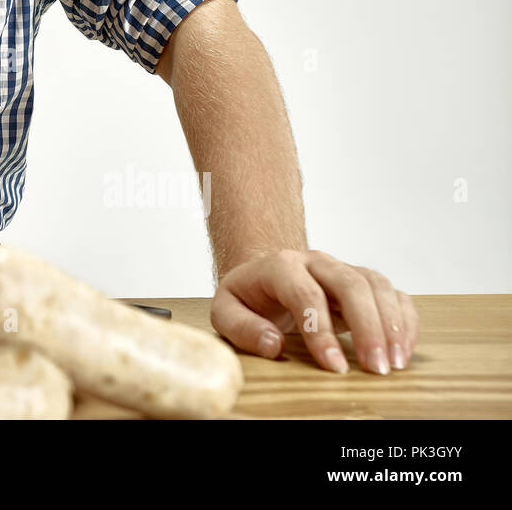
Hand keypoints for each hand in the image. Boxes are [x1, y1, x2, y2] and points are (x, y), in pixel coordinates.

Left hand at [210, 248, 417, 374]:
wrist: (264, 275)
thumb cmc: (248, 297)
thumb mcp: (226, 310)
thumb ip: (242, 327)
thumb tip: (272, 345)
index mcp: (280, 265)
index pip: (305, 293)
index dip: (321, 331)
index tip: (335, 366)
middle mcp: (316, 261)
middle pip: (350, 284)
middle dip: (368, 327)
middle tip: (376, 368)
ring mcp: (342, 269)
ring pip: (376, 285)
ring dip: (392, 324)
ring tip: (395, 364)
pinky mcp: (363, 282)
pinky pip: (393, 294)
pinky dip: (404, 320)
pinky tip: (402, 350)